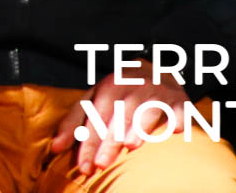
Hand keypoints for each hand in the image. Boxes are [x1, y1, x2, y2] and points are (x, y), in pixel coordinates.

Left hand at [52, 61, 189, 175]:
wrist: (155, 69)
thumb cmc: (119, 92)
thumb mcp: (94, 99)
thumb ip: (74, 122)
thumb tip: (55, 148)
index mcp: (108, 86)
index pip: (94, 116)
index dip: (88, 141)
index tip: (83, 165)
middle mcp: (132, 88)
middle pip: (118, 118)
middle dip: (109, 142)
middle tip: (100, 164)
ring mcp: (157, 93)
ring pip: (146, 113)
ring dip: (139, 128)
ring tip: (129, 146)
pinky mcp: (179, 102)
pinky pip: (177, 113)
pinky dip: (175, 122)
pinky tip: (173, 131)